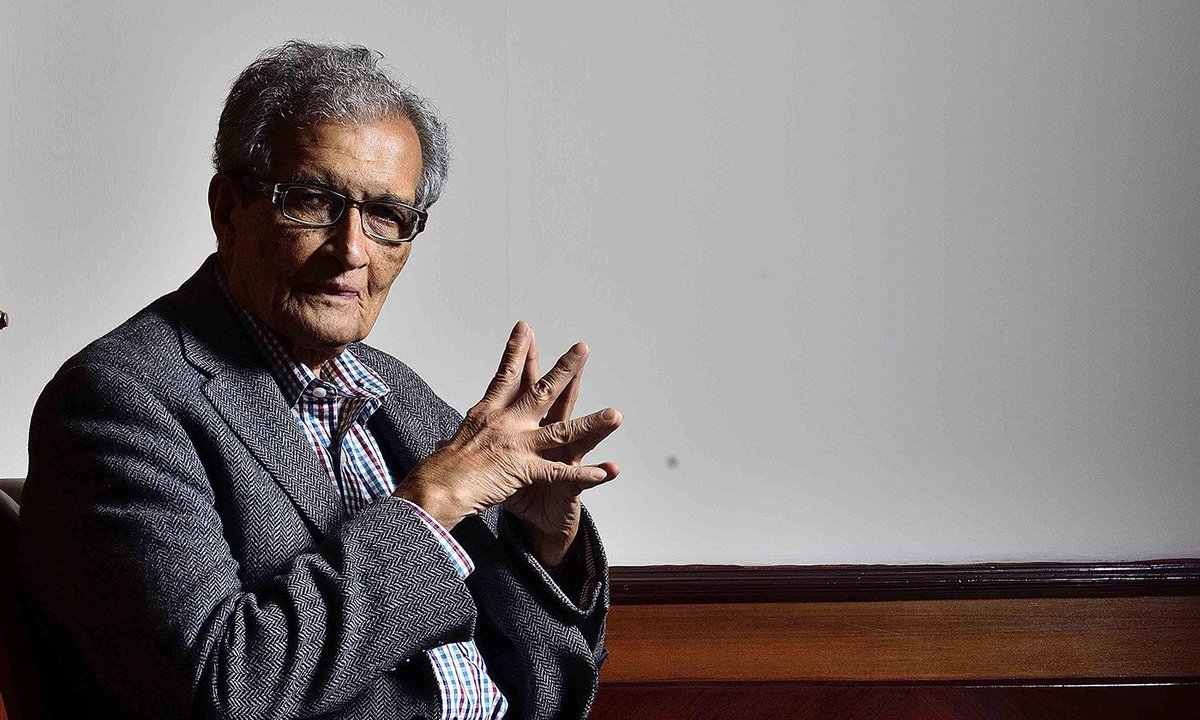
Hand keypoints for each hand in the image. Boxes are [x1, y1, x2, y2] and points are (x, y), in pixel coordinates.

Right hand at [393, 322, 621, 535]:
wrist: (434, 489)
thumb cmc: (436, 471)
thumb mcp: (449, 445)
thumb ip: (458, 441)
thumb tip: (445, 442)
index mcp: (487, 413)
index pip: (505, 376)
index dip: (517, 351)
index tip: (526, 328)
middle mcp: (505, 423)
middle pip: (541, 391)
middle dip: (565, 369)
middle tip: (582, 348)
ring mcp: (517, 445)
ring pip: (562, 429)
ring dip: (591, 423)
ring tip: (615, 414)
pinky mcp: (523, 469)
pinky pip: (560, 472)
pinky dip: (584, 474)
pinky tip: (605, 471)